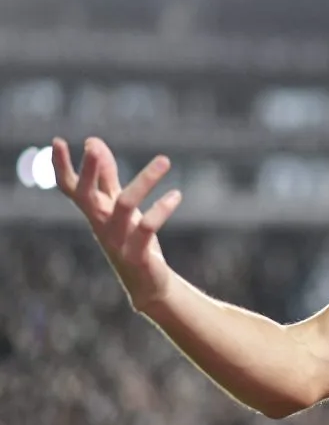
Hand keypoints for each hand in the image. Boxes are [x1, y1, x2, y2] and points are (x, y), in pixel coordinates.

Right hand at [52, 137, 181, 311]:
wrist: (148, 284)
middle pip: (87, 196)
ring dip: (144, 181)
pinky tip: (176, 194)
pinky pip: (147, 228)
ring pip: (124, 205)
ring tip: (165, 160)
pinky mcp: (136, 254)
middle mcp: (101, 224)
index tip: (57, 140)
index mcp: (94, 212)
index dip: (61, 167)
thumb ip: (106, 176)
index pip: (70, 188)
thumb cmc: (131, 239)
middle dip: (89, 171)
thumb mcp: (118, 206)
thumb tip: (92, 141)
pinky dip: (162, 209)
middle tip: (92, 146)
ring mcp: (116, 240)